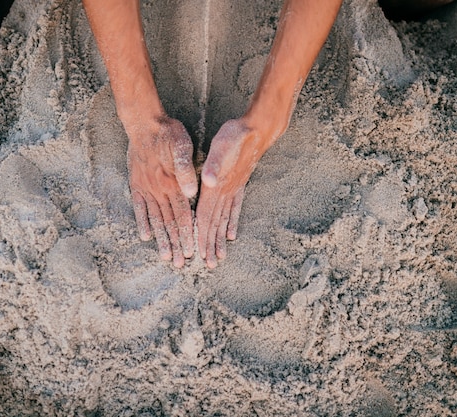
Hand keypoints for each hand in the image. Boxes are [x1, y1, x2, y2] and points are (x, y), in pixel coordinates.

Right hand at [127, 117, 197, 267]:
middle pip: (169, 222)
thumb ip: (187, 169)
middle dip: (175, 244)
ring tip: (165, 256)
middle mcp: (159, 190)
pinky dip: (143, 222)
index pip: (183, 214)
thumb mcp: (183, 145)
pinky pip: (139, 208)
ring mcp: (146, 189)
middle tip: (180, 263)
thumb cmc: (168, 133)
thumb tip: (192, 191)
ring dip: (161, 239)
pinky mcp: (137, 184)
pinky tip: (146, 236)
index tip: (191, 251)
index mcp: (173, 183)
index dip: (187, 234)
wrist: (143, 123)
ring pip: (155, 219)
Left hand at [196, 119, 267, 267]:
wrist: (258, 129)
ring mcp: (234, 190)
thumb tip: (208, 180)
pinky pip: (235, 209)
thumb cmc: (237, 135)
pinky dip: (232, 223)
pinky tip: (232, 234)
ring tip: (219, 257)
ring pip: (225, 220)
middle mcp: (226, 192)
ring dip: (221, 239)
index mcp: (217, 186)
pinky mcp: (239, 185)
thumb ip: (214, 163)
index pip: (207, 216)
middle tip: (209, 265)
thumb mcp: (222, 145)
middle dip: (211, 244)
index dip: (202, 235)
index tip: (198, 254)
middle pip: (216, 223)